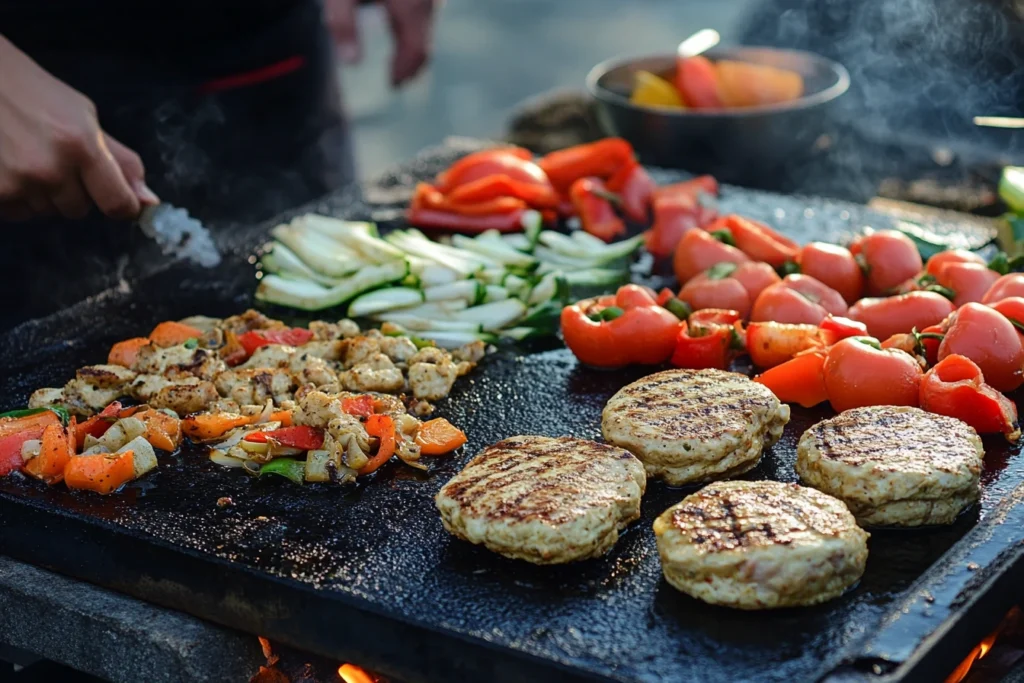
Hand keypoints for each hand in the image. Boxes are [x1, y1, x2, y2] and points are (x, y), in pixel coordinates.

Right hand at [0, 36, 156, 221]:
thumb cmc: (32, 92)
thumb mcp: (84, 116)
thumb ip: (119, 161)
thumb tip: (149, 201)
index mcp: (81, 146)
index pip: (118, 204)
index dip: (122, 206)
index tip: (118, 200)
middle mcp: (50, 169)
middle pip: (79, 210)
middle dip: (73, 191)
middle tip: (54, 157)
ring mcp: (16, 183)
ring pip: (46, 212)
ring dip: (42, 194)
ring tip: (26, 156)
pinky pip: (17, 213)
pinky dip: (15, 197)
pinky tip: (8, 166)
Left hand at [324, 0, 435, 86]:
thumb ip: (343, 23)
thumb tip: (351, 63)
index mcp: (410, 5)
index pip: (416, 50)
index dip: (405, 71)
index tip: (392, 85)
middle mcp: (428, 0)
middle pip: (425, 42)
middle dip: (411, 64)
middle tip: (396, 81)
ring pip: (427, 28)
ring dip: (414, 47)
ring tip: (397, 63)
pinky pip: (426, 14)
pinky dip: (415, 30)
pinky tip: (400, 35)